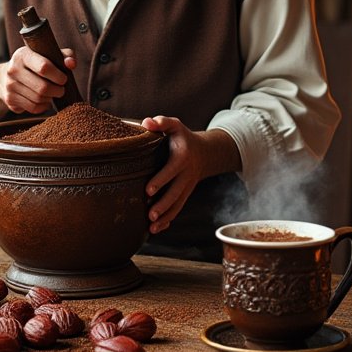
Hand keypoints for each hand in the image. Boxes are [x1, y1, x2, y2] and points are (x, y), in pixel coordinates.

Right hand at [0, 46, 77, 114]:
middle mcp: (13, 69)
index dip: (58, 76)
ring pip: (38, 99)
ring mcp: (10, 85)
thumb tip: (71, 64)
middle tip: (61, 89)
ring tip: (52, 94)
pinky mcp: (10, 99)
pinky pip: (33, 108)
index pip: (44, 67)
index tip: (64, 78)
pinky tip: (45, 101)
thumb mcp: (49, 55)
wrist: (6, 77)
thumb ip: (65, 55)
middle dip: (57, 90)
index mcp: (23, 55)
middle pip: (42, 87)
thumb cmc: (35, 64)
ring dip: (50, 98)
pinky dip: (43, 106)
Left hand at [140, 116, 225, 233]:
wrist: (204, 152)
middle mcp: (186, 174)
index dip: (160, 181)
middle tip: (150, 215)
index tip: (147, 191)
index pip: (171, 170)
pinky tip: (158, 229)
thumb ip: (162, 122)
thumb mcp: (174, 126)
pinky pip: (178, 208)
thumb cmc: (182, 137)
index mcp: (182, 157)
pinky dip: (169, 219)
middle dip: (163, 204)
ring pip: (178, 204)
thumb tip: (147, 123)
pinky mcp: (185, 194)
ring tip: (152, 227)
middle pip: (176, 192)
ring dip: (166, 216)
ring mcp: (187, 186)